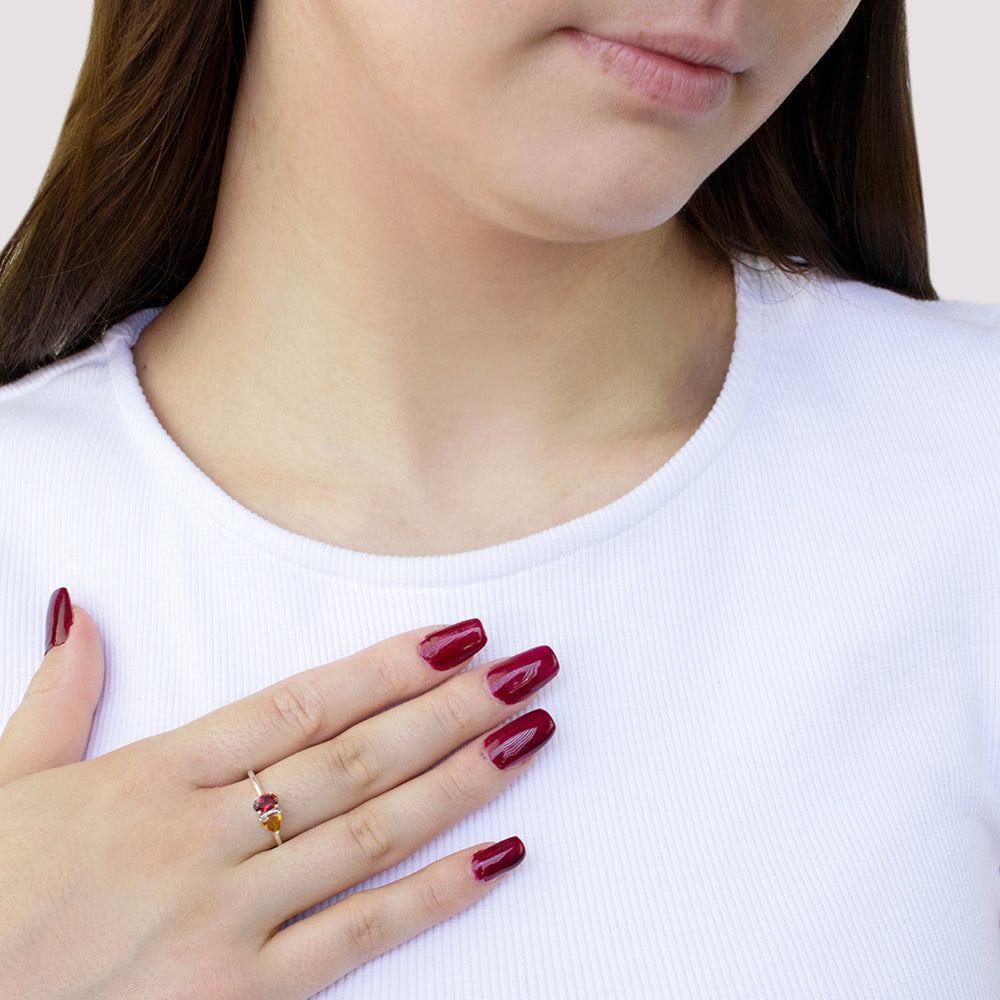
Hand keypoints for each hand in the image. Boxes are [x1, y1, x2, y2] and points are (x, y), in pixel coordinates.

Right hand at [0, 589, 557, 999]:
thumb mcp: (7, 781)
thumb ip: (58, 695)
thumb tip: (76, 609)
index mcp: (153, 774)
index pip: (301, 702)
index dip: (388, 666)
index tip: (459, 636)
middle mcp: (203, 836)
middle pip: (357, 757)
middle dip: (452, 709)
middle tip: (528, 668)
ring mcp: (228, 918)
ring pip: (372, 832)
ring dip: (462, 780)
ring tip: (530, 733)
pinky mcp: (240, 995)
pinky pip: (358, 936)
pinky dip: (436, 895)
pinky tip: (500, 855)